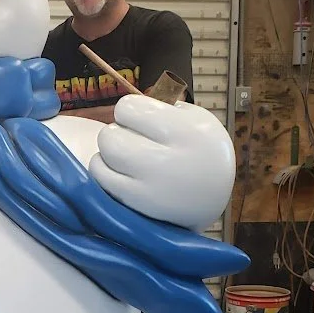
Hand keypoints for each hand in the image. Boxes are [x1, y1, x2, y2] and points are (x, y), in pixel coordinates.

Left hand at [88, 95, 235, 230]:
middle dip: (116, 133)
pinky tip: (119, 171)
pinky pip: (102, 180)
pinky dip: (104, 171)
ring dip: (107, 153)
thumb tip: (131, 108)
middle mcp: (169, 160)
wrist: (211, 199)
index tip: (141, 120)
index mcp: (187, 131)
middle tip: (131, 139)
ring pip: (102, 158)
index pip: (128, 108)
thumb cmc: (199, 151)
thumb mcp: (199, 121)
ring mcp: (151, 187)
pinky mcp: (138, 204)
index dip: (130, 111)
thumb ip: (165, 108)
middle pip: (110, 135)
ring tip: (125, 155)